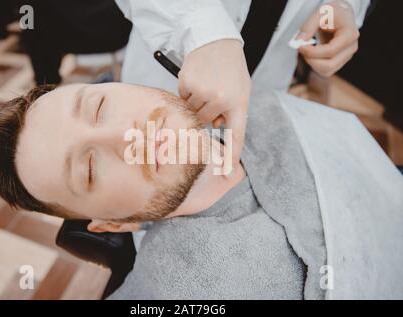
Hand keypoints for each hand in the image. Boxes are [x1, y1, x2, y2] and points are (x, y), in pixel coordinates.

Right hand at [178, 39, 250, 168]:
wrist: (215, 40)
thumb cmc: (230, 68)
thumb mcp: (241, 88)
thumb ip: (231, 110)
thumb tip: (215, 126)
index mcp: (239, 102)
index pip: (236, 134)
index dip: (231, 153)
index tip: (227, 170)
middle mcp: (222, 100)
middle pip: (204, 121)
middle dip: (204, 112)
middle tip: (210, 94)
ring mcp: (204, 92)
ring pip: (191, 111)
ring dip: (194, 102)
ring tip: (204, 84)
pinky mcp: (188, 84)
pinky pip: (182, 98)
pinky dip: (186, 92)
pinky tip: (196, 78)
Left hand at [298, 0, 359, 76]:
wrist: (340, 15)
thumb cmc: (332, 13)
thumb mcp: (320, 13)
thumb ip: (308, 26)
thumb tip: (300, 41)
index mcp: (350, 34)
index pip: (330, 51)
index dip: (312, 52)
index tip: (300, 46)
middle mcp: (351, 48)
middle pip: (329, 65)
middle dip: (311, 60)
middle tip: (302, 48)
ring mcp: (347, 56)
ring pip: (326, 70)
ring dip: (312, 63)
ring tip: (308, 50)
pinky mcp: (340, 61)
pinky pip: (326, 70)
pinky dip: (315, 64)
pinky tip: (312, 54)